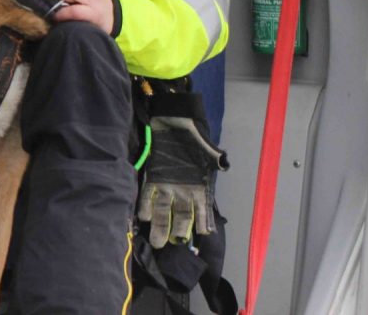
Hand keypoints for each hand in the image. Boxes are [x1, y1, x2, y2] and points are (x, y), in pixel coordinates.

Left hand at [136, 113, 227, 247]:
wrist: (176, 123)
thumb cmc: (194, 138)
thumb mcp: (208, 149)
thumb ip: (216, 158)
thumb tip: (224, 163)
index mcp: (197, 188)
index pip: (201, 210)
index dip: (202, 222)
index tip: (203, 233)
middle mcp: (181, 191)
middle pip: (180, 215)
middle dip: (177, 230)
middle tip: (174, 243)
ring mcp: (166, 186)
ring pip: (163, 210)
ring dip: (160, 225)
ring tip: (157, 241)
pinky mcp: (152, 178)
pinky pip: (148, 195)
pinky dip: (145, 205)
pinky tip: (143, 216)